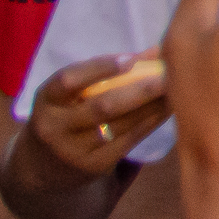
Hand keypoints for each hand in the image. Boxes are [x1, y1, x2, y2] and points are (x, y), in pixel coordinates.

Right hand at [23, 51, 166, 178]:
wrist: (41, 168)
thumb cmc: (65, 114)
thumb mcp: (69, 94)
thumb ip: (104, 71)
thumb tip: (156, 50)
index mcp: (46, 100)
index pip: (69, 80)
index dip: (99, 68)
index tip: (130, 59)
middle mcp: (54, 127)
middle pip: (102, 107)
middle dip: (139, 89)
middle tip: (170, 73)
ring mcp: (74, 151)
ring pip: (120, 125)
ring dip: (152, 105)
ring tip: (177, 88)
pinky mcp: (93, 167)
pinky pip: (128, 140)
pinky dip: (150, 122)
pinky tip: (168, 108)